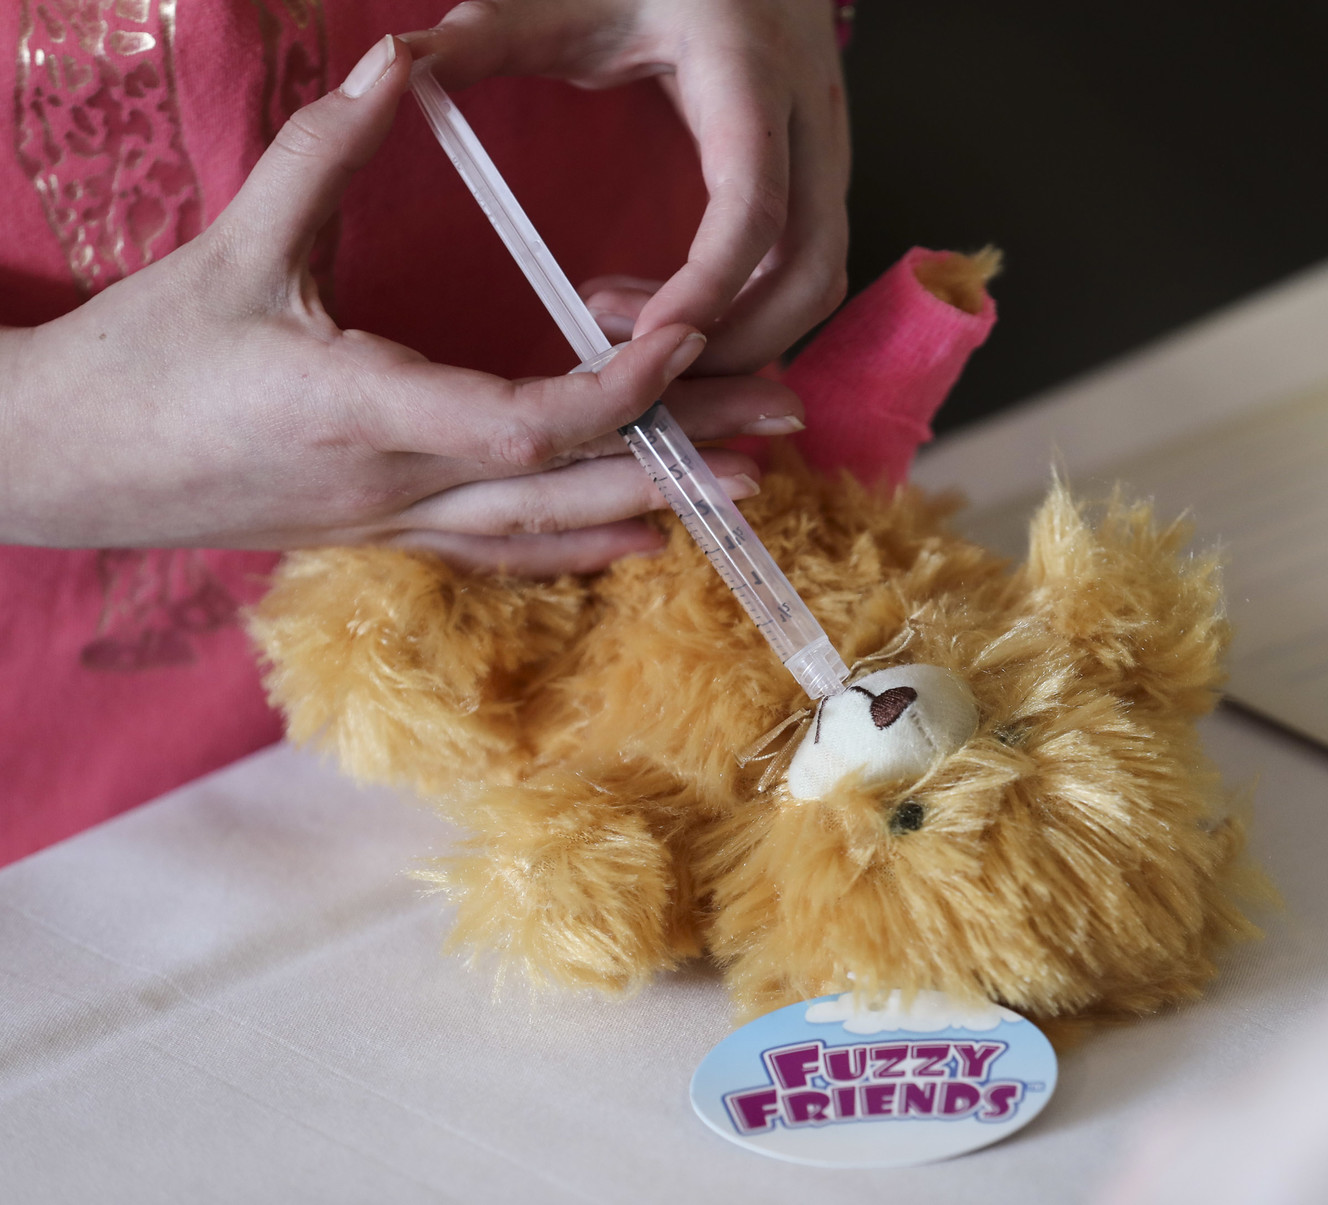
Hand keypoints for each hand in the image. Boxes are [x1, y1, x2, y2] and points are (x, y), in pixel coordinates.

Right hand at [0, 36, 803, 574]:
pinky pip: (502, 552)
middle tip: (778, 432)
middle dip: (682, 457)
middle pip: (572, 485)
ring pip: (547, 533)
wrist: (67, 466)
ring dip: (649, 507)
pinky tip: (633, 537)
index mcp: (368, 412)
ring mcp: (397, 525)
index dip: (626, 389)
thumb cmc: (144, 363)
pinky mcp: (386, 536)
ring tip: (738, 487)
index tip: (693, 340)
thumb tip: (395, 63)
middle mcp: (400, 488)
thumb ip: (322, 153)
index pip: (536, 418)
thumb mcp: (232, 250)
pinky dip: (577, 542)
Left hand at [403, 0, 850, 373]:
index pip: (754, 202)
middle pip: (811, 272)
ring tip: (637, 341)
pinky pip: (805, 271)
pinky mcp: (821, 175)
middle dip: (735, 342)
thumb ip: (486, 31)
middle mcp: (808, 118)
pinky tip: (667, 314)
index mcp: (747, 69)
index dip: (708, 285)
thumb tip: (399, 65)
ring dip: (741, 336)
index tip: (644, 342)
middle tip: (631, 364)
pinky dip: (749, 314)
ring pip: (818, 282)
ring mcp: (826, 151)